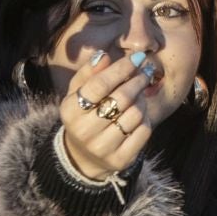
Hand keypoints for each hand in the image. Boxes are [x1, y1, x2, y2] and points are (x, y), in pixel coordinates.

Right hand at [58, 50, 154, 179]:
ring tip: (140, 93)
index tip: (136, 58)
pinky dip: (146, 118)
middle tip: (146, 71)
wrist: (83, 157)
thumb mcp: (77, 93)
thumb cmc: (83, 116)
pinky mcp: (121, 159)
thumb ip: (88, 73)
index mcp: (70, 111)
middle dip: (137, 80)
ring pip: (135, 114)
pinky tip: (140, 113)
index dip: (121, 68)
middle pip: (121, 98)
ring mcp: (103, 148)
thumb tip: (104, 56)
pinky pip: (143, 131)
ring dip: (142, 99)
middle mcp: (84, 131)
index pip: (99, 85)